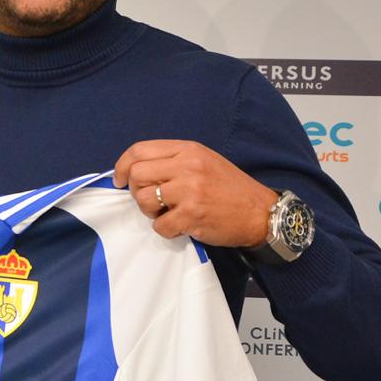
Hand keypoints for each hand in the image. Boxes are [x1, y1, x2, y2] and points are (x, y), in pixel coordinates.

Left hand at [112, 140, 276, 246]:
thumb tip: (136, 170)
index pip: (140, 150)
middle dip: (136, 191)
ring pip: (142, 200)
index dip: (123, 166)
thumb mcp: (204, 161)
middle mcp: (187, 166)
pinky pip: (159, 225)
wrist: (260, 212)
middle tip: (151, 200)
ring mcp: (190, 191)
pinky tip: (180, 225)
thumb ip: (173, 161)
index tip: (120, 179)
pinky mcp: (192, 215)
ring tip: (167, 213)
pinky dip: (165, 229)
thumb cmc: (230, 188)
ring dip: (149, 212)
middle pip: (136, 175)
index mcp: (188, 150)